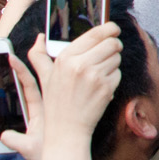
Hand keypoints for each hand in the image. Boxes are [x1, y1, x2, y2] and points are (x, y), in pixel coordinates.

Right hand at [31, 25, 122, 139]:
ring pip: (117, 58)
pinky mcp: (106, 87)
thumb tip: (40, 37)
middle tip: (108, 54)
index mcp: (64, 58)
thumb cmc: (56, 103)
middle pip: (112, 43)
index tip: (113, 29)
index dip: (109, 29)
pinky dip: (113, 79)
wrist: (66, 130)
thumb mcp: (46, 77)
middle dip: (114, 47)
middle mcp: (79, 64)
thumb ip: (40, 56)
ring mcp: (94, 76)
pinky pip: (118, 73)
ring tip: (97, 77)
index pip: (95, 33)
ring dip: (112, 64)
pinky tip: (100, 88)